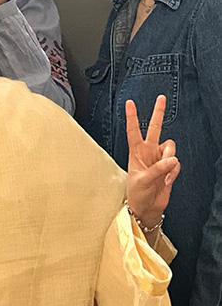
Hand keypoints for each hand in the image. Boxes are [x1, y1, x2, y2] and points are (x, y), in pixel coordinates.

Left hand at [126, 95, 179, 226]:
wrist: (146, 207)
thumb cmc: (137, 193)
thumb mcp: (142, 180)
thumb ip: (157, 169)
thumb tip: (172, 159)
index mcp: (135, 151)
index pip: (133, 130)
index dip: (132, 117)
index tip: (129, 102)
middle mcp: (148, 151)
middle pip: (155, 128)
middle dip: (158, 112)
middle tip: (161, 98)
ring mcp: (159, 158)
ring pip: (170, 147)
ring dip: (169, 159)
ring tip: (164, 173)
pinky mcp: (169, 167)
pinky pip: (176, 163)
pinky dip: (173, 171)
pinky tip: (167, 180)